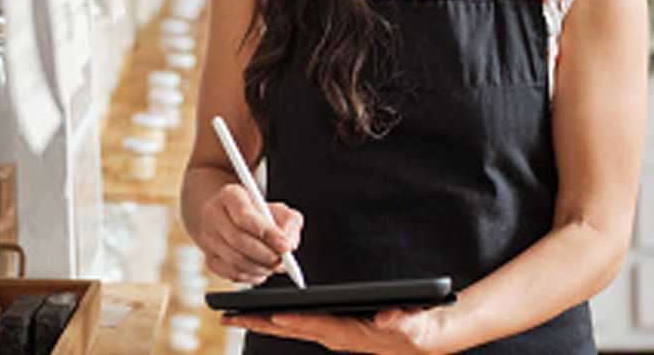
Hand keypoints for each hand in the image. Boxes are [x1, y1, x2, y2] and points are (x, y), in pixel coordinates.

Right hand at [196, 183, 303, 283]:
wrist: (234, 220)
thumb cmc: (259, 214)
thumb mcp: (278, 209)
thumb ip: (289, 222)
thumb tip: (289, 245)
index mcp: (229, 195)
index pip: (244, 215)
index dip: (267, 233)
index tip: (286, 246)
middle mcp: (213, 215)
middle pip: (238, 240)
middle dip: (266, 255)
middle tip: (283, 261)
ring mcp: (207, 238)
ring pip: (235, 260)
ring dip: (261, 267)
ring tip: (275, 265)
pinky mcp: (209, 259)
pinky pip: (232, 274)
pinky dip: (252, 276)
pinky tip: (261, 269)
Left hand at [222, 307, 456, 354]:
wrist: (427, 340)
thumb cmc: (420, 330)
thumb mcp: (417, 326)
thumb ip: (403, 322)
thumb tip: (388, 318)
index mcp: (350, 335)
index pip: (315, 326)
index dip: (292, 320)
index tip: (268, 314)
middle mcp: (335, 338)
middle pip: (290, 329)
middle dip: (258, 323)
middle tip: (227, 317)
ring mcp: (332, 336)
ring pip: (290, 327)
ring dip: (261, 322)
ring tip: (233, 315)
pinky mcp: (334, 330)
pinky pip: (299, 324)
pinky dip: (277, 319)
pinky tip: (262, 313)